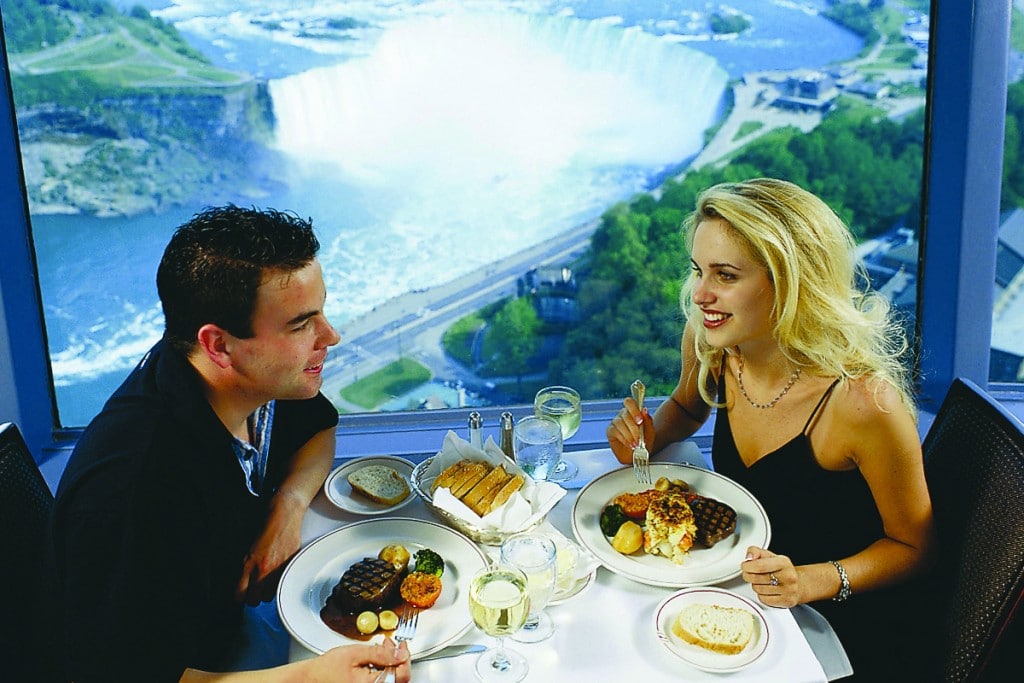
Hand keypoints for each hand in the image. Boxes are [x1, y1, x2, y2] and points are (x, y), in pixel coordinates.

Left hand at [237, 490, 305, 604]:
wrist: (284, 514)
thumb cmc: (267, 526)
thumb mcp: (249, 547)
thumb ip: (246, 566)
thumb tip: (245, 582)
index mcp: (248, 563)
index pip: (239, 594)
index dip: (240, 596)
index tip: (243, 593)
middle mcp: (262, 569)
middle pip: (255, 600)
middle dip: (255, 597)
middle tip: (256, 589)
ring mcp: (277, 568)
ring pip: (270, 596)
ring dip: (269, 591)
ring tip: (269, 580)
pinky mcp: (290, 565)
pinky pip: (283, 584)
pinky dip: (280, 582)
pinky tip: (279, 573)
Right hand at [303, 639, 410, 682]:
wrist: (313, 678)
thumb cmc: (328, 668)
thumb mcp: (355, 653)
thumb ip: (380, 654)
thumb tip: (400, 653)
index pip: (402, 675)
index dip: (405, 658)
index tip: (402, 645)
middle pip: (399, 678)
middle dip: (398, 658)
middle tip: (391, 644)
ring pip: (391, 679)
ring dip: (391, 662)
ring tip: (383, 647)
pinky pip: (382, 681)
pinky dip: (384, 668)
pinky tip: (377, 658)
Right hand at [607, 397, 652, 464]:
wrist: (639, 454)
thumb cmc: (644, 441)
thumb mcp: (650, 431)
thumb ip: (647, 420)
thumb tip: (644, 410)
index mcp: (633, 411)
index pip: (629, 402)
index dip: (634, 410)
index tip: (640, 420)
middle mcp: (623, 414)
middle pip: (625, 414)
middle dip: (634, 428)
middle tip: (639, 437)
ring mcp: (616, 422)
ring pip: (620, 423)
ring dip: (629, 435)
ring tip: (636, 444)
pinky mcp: (610, 431)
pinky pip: (615, 432)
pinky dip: (624, 439)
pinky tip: (630, 444)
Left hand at [741, 546, 799, 607]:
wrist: (799, 584)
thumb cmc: (782, 569)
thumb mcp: (770, 556)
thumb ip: (756, 552)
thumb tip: (749, 556)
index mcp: (784, 563)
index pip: (760, 566)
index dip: (748, 566)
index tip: (745, 566)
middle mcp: (788, 577)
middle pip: (756, 578)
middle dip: (748, 575)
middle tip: (750, 573)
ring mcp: (789, 590)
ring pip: (758, 589)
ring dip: (755, 585)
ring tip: (762, 582)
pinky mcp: (786, 601)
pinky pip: (763, 599)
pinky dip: (761, 595)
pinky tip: (767, 590)